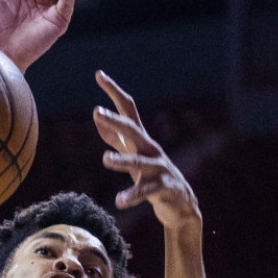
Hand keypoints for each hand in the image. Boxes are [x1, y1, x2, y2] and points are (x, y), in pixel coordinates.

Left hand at [93, 70, 200, 229]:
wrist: (181, 203)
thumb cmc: (151, 175)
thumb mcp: (132, 153)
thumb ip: (115, 136)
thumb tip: (97, 116)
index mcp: (141, 140)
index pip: (128, 109)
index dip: (114, 92)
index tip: (99, 74)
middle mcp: (150, 149)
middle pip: (133, 130)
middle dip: (115, 120)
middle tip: (97, 111)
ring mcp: (158, 168)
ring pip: (139, 162)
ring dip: (122, 160)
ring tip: (105, 159)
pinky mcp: (162, 188)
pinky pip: (145, 192)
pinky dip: (131, 196)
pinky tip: (119, 201)